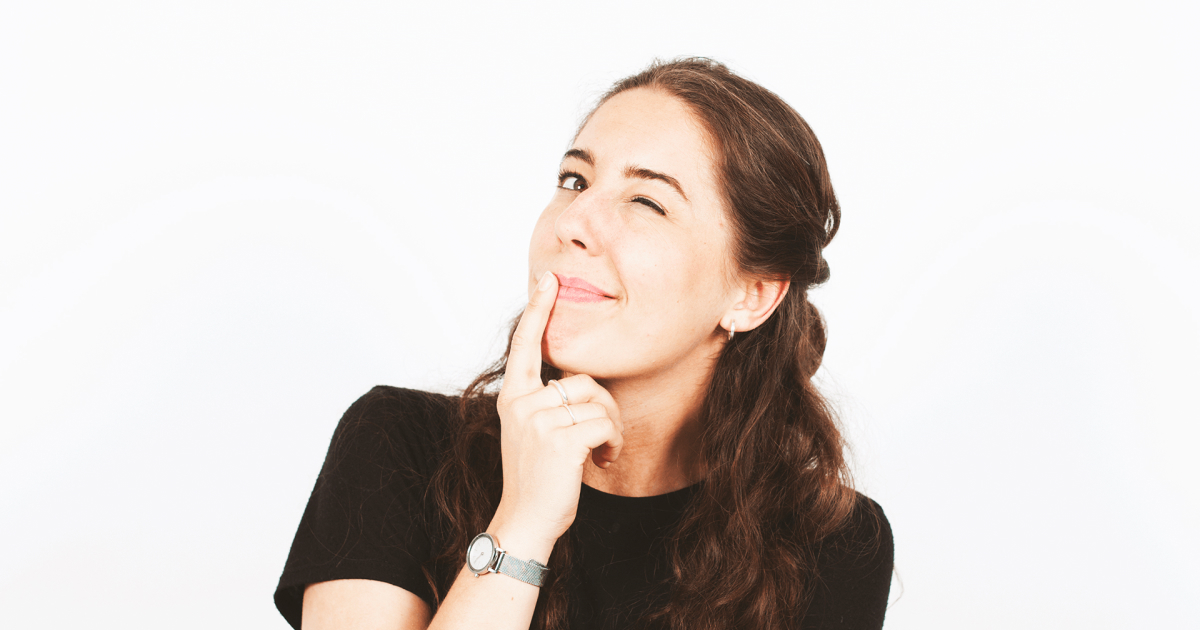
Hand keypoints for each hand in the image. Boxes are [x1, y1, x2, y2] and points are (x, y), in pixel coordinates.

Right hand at [490, 272, 623, 557]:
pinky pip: (604, 424)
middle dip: (605, 409)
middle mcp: (521, 402)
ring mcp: (538, 420)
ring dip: (611, 430)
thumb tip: (580, 382)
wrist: (526, 521)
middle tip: (602, 439)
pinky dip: (612, 444)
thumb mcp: (535, 432)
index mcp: (513, 396)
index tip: (549, 280)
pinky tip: (600, 462)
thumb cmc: (539, 479)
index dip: (539, 310)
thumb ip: (548, 402)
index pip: (527, 345)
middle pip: (584, 381)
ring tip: (599, 454)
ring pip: (599, 403)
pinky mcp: (559, 439)